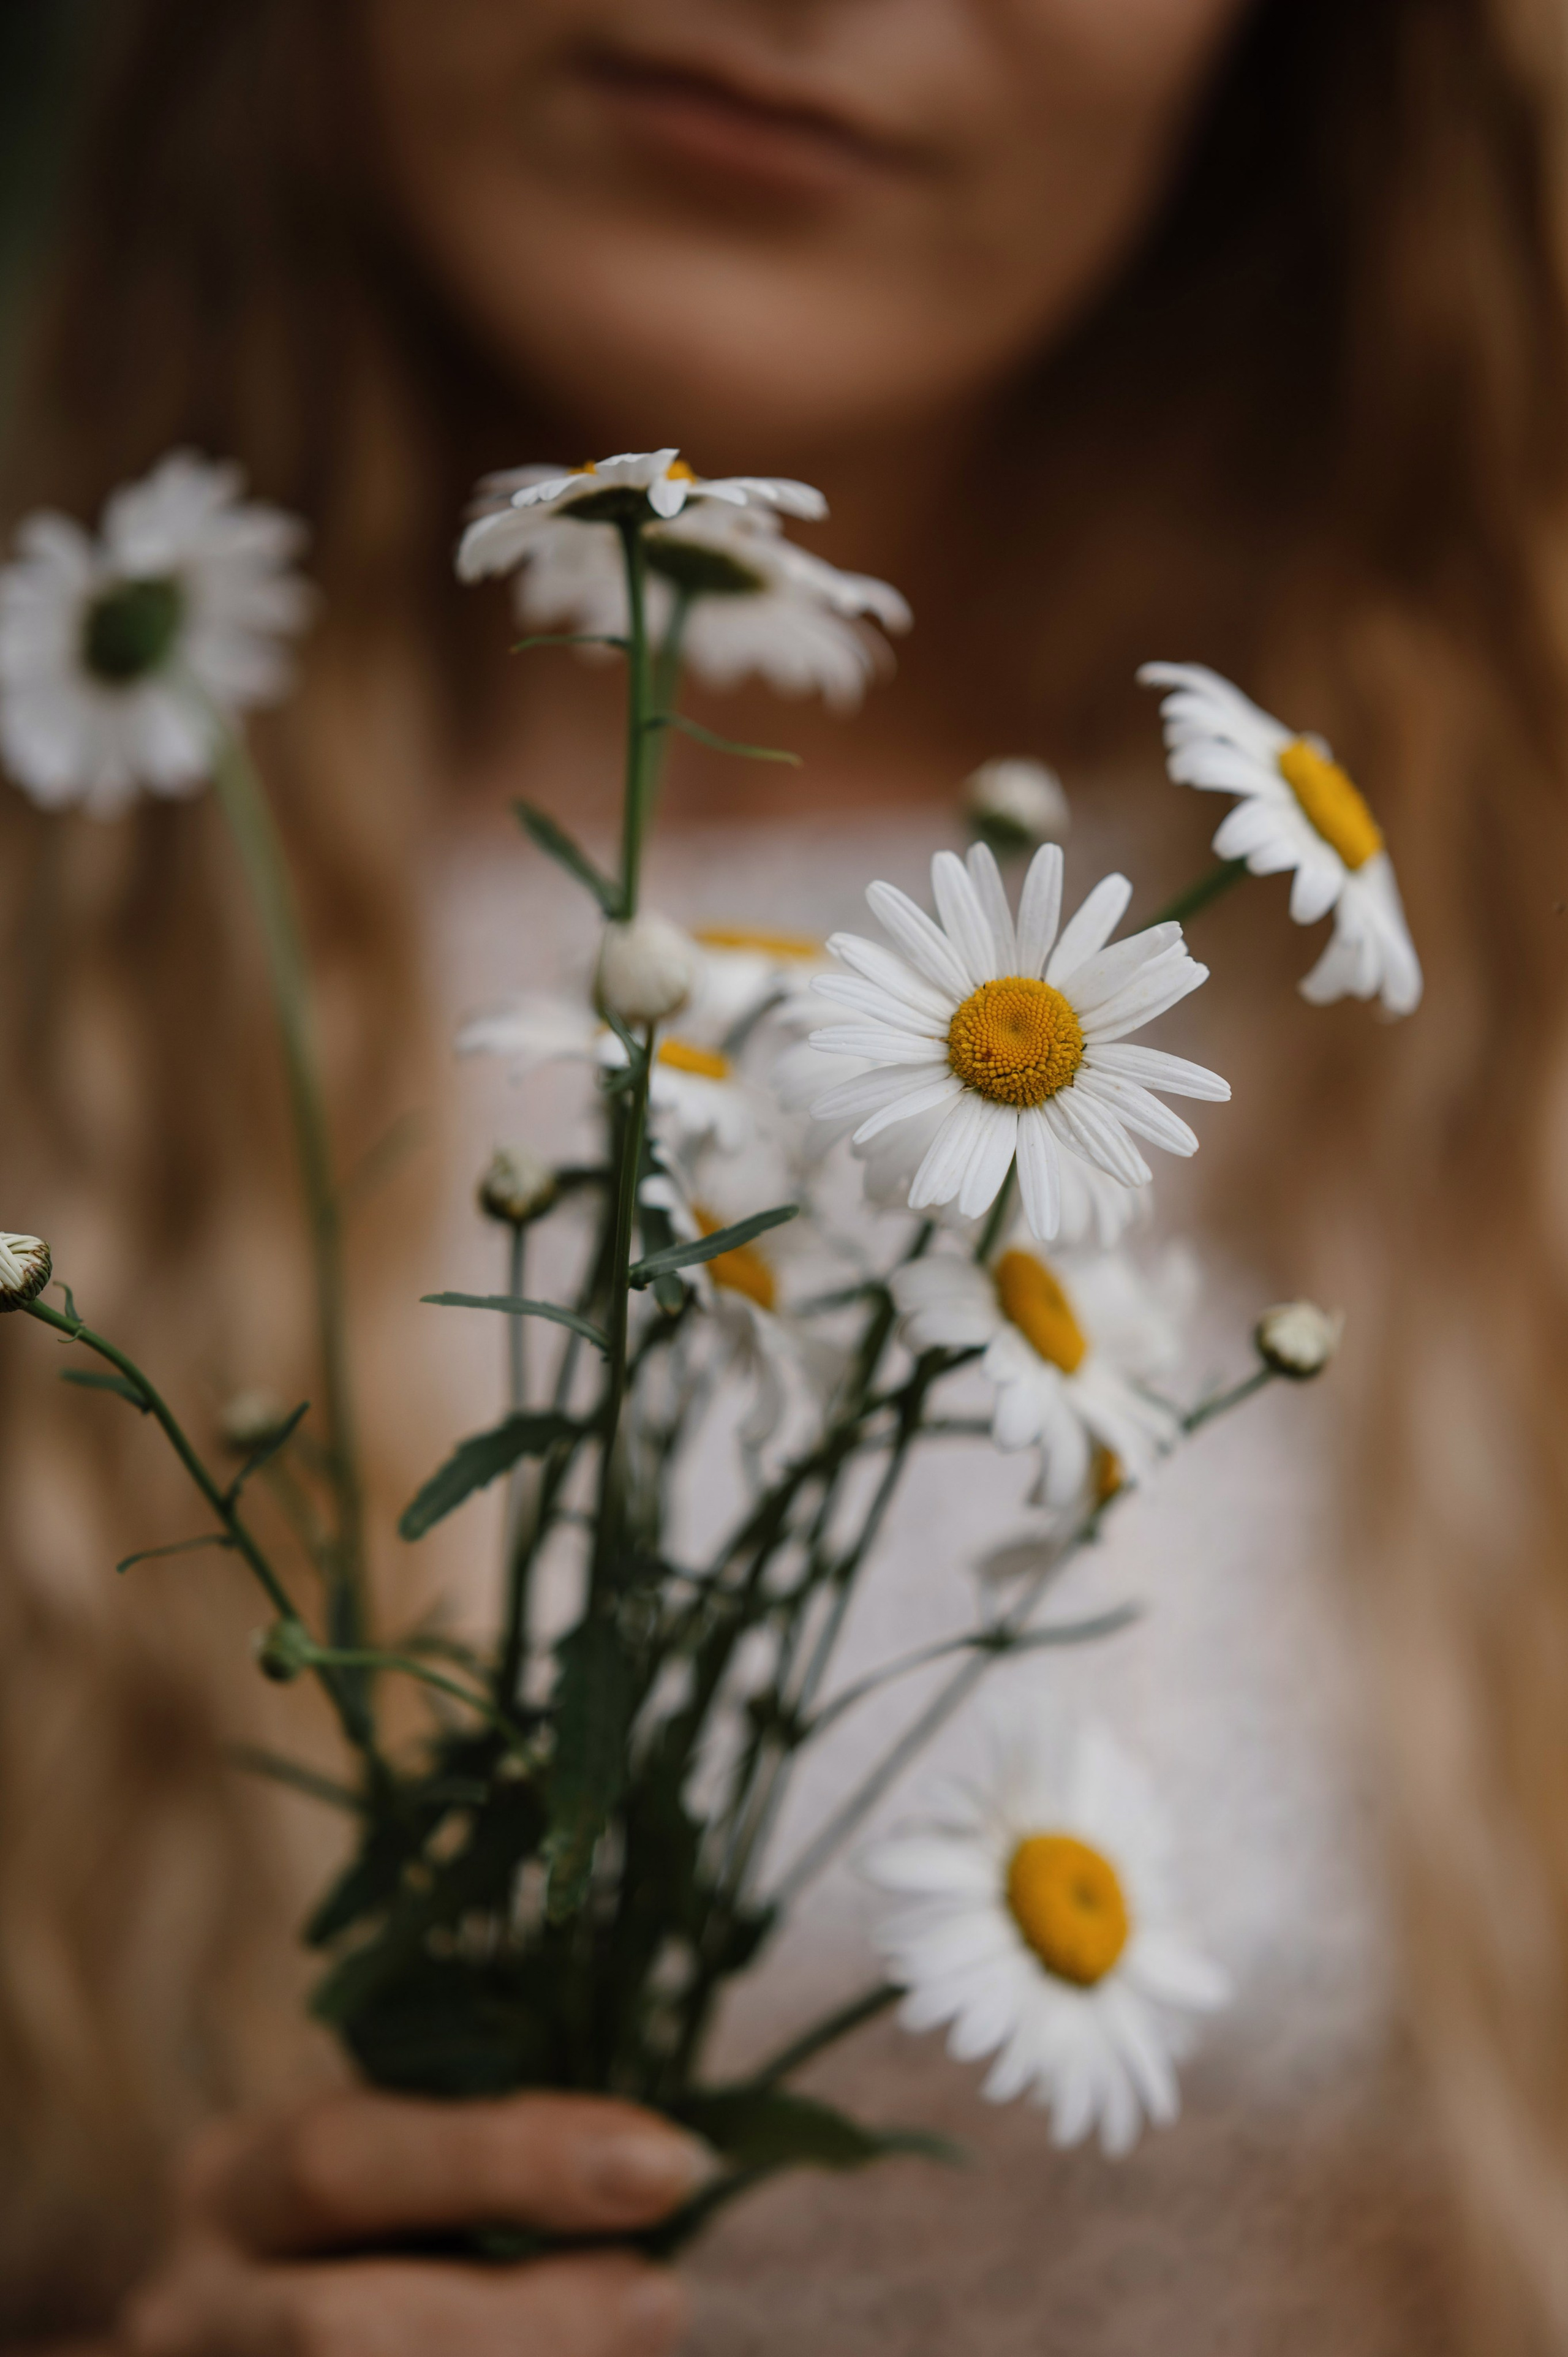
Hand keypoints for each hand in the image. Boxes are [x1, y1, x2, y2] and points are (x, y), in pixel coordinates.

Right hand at [121, 2087, 713, 2356]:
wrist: (257, 2347)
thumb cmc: (366, 2249)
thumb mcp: (391, 2183)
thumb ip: (486, 2170)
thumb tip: (658, 2170)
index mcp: (232, 2184)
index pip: (345, 2161)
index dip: (507, 2162)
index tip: (662, 2164)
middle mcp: (190, 2312)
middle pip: (340, 2334)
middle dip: (523, 2324)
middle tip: (657, 2298)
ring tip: (638, 2340)